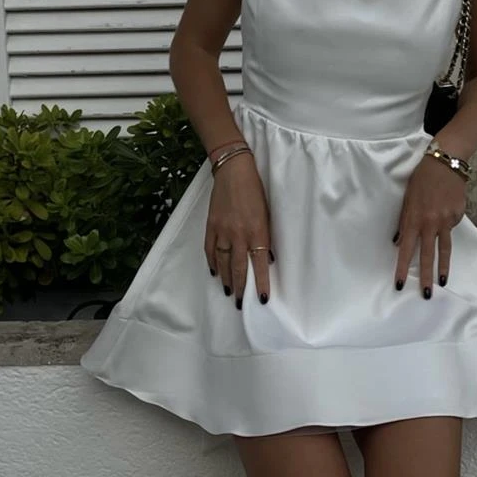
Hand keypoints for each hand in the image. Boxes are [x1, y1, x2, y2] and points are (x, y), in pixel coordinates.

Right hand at [205, 156, 273, 308]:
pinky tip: (214, 273)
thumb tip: (265, 259)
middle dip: (240, 288)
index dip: (260, 282)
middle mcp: (238, 234)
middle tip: (240, 304)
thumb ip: (265, 237)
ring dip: (226, 279)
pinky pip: (210, 249)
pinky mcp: (211, 225)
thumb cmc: (255, 191)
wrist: (233, 171)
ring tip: (229, 292)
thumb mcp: (267, 214)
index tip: (262, 299)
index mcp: (256, 230)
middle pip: (238, 267)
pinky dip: (212, 262)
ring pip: (222, 262)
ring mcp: (222, 230)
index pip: (259, 263)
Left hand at [393, 153, 466, 295]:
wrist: (445, 163)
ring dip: (443, 268)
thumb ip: (404, 222)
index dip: (402, 269)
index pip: (406, 250)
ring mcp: (446, 221)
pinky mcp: (458, 216)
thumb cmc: (421, 180)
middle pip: (427, 255)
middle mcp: (430, 223)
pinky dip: (446, 227)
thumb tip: (399, 243)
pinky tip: (446, 213)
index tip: (400, 284)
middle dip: (426, 277)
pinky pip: (450, 228)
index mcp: (414, 219)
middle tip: (426, 294)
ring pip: (444, 249)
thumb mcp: (407, 199)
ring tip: (443, 282)